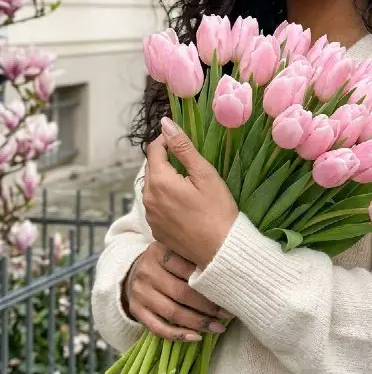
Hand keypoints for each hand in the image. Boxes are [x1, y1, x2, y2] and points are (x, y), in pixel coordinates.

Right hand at [122, 241, 229, 341]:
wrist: (136, 271)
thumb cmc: (167, 261)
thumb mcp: (176, 251)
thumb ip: (194, 257)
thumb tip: (228, 273)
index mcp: (159, 251)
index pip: (187, 268)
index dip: (209, 282)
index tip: (229, 292)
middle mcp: (146, 270)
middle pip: (181, 293)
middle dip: (207, 306)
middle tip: (228, 314)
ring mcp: (140, 292)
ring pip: (172, 312)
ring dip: (197, 323)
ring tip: (217, 328)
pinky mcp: (136, 310)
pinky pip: (158, 328)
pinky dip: (179, 335)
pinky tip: (196, 337)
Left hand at [144, 117, 238, 268]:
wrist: (221, 250)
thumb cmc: (218, 209)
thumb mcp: (204, 174)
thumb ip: (183, 147)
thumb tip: (165, 123)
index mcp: (159, 181)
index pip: (154, 149)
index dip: (168, 140)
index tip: (184, 142)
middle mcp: (148, 198)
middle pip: (151, 168)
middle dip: (166, 159)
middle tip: (190, 163)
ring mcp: (150, 216)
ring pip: (152, 186)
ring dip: (165, 179)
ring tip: (188, 182)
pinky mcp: (156, 230)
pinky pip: (155, 204)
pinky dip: (165, 197)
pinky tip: (184, 203)